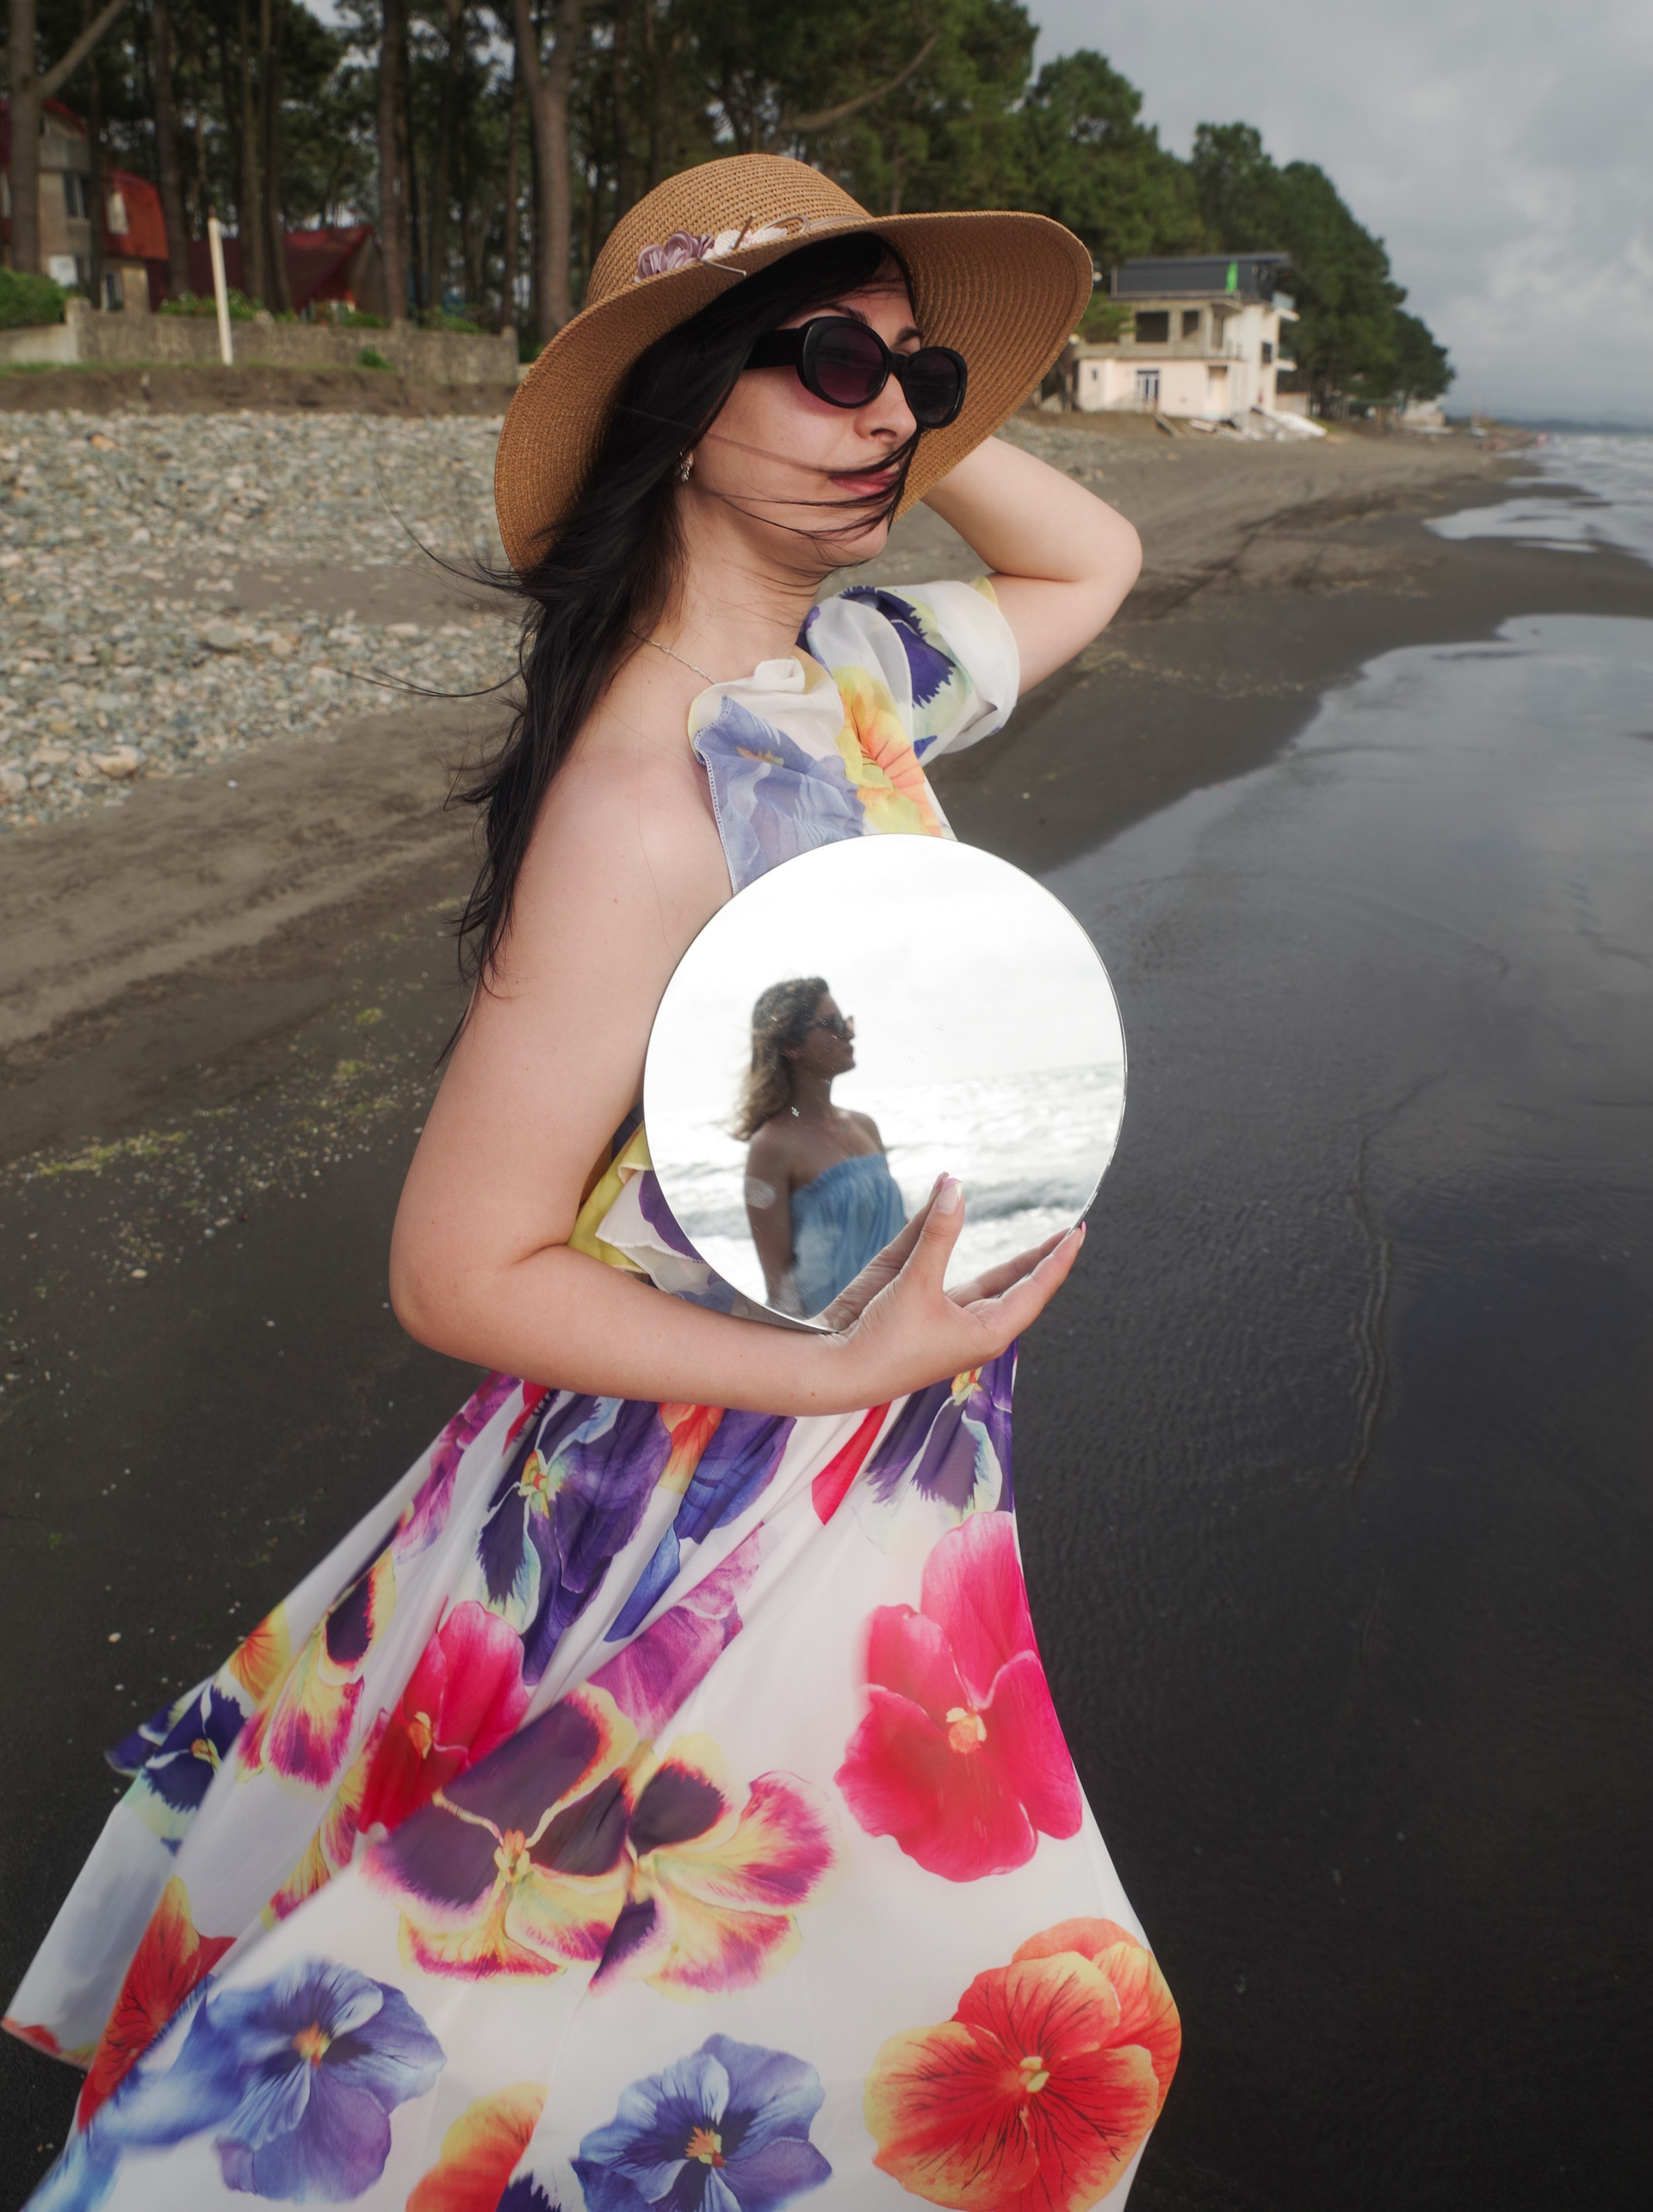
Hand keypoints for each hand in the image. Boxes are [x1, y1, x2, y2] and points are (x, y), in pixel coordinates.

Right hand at [819, 1178, 1082, 1403]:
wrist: (835, 1369)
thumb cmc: (883, 1344)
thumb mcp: (914, 1282)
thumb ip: (937, 1232)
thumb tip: (954, 1186)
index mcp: (987, 1332)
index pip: (1035, 1290)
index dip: (1057, 1260)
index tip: (1077, 1233)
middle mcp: (973, 1324)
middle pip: (1017, 1284)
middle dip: (1040, 1257)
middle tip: (1066, 1229)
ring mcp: (946, 1313)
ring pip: (984, 1275)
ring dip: (996, 1246)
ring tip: (1021, 1218)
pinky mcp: (917, 1302)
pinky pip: (940, 1261)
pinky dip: (944, 1232)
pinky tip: (946, 1202)